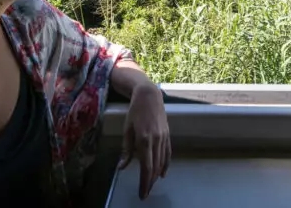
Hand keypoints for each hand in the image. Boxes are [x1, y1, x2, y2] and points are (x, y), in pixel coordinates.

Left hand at [118, 83, 170, 198]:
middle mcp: (156, 140)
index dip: (144, 182)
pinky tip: (162, 173)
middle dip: (149, 182)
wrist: (149, 96)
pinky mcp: (168, 135)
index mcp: (144, 140)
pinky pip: (168, 153)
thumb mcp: (127, 129)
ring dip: (157, 175)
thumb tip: (122, 167)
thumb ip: (126, 149)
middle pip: (155, 167)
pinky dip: (166, 165)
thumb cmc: (135, 111)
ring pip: (162, 162)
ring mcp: (164, 138)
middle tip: (145, 192)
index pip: (146, 167)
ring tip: (151, 184)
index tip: (142, 193)